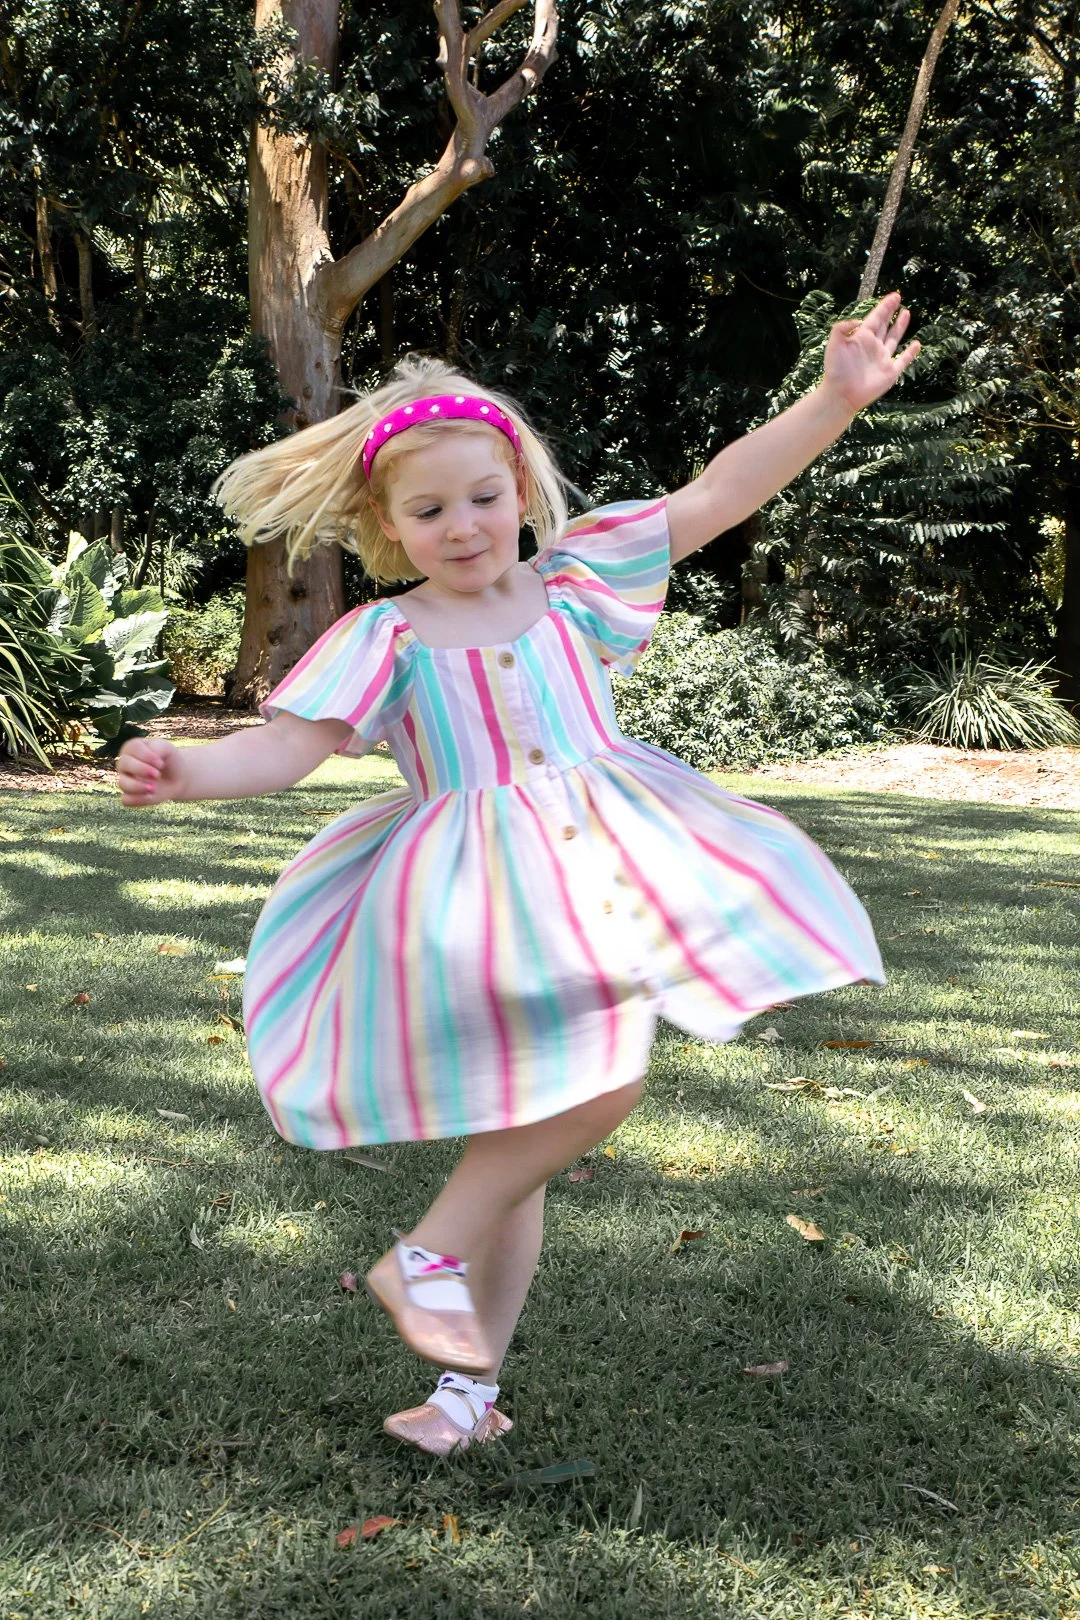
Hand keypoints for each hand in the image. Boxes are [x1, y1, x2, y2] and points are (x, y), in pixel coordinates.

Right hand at [116, 737, 186, 806]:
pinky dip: (138, 799)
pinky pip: (126, 800)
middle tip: (158, 775)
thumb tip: (149, 759)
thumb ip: (157, 747)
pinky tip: (150, 796)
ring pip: (122, 783)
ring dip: (138, 786)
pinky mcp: (129, 795)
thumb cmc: (168, 760)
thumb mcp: (167, 748)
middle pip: (123, 764)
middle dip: (141, 769)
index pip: (132, 748)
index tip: (161, 763)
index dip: (146, 756)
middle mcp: (125, 763)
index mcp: (132, 748)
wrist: (177, 777)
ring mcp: (125, 779)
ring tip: (154, 788)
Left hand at [820, 291, 919, 414]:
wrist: (840, 395)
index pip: (876, 318)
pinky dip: (910, 352)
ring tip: (906, 313)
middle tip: (898, 299)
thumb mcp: (833, 344)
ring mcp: (883, 359)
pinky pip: (903, 360)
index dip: (885, 306)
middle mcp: (873, 346)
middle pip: (884, 325)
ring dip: (900, 326)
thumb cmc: (835, 370)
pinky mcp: (890, 372)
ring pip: (894, 338)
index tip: (894, 296)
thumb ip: (841, 328)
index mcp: (862, 338)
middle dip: (891, 312)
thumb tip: (859, 320)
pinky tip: (917, 344)